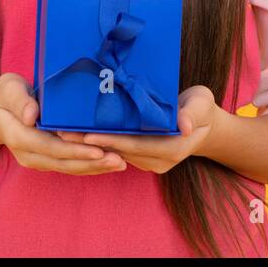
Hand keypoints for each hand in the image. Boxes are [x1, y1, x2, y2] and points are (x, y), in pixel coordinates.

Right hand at [0, 72, 127, 175]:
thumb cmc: (6, 95)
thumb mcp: (9, 89)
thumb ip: (20, 101)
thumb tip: (31, 116)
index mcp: (18, 137)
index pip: (50, 147)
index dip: (75, 150)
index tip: (97, 150)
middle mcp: (28, 154)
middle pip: (63, 162)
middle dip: (92, 163)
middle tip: (118, 160)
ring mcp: (37, 159)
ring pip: (68, 168)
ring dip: (95, 168)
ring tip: (120, 164)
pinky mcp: (47, 159)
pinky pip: (69, 165)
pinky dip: (89, 165)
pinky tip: (109, 163)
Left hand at [55, 85, 223, 174]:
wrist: (204, 124)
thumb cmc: (201, 109)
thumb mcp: (202, 104)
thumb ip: (191, 113)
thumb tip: (183, 125)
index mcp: (173, 149)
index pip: (137, 146)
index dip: (112, 141)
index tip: (88, 136)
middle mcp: (158, 161)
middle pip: (120, 152)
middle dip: (91, 144)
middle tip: (62, 133)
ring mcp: (148, 162)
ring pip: (115, 154)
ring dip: (89, 145)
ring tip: (63, 132)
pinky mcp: (140, 158)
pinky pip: (117, 151)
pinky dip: (98, 143)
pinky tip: (77, 133)